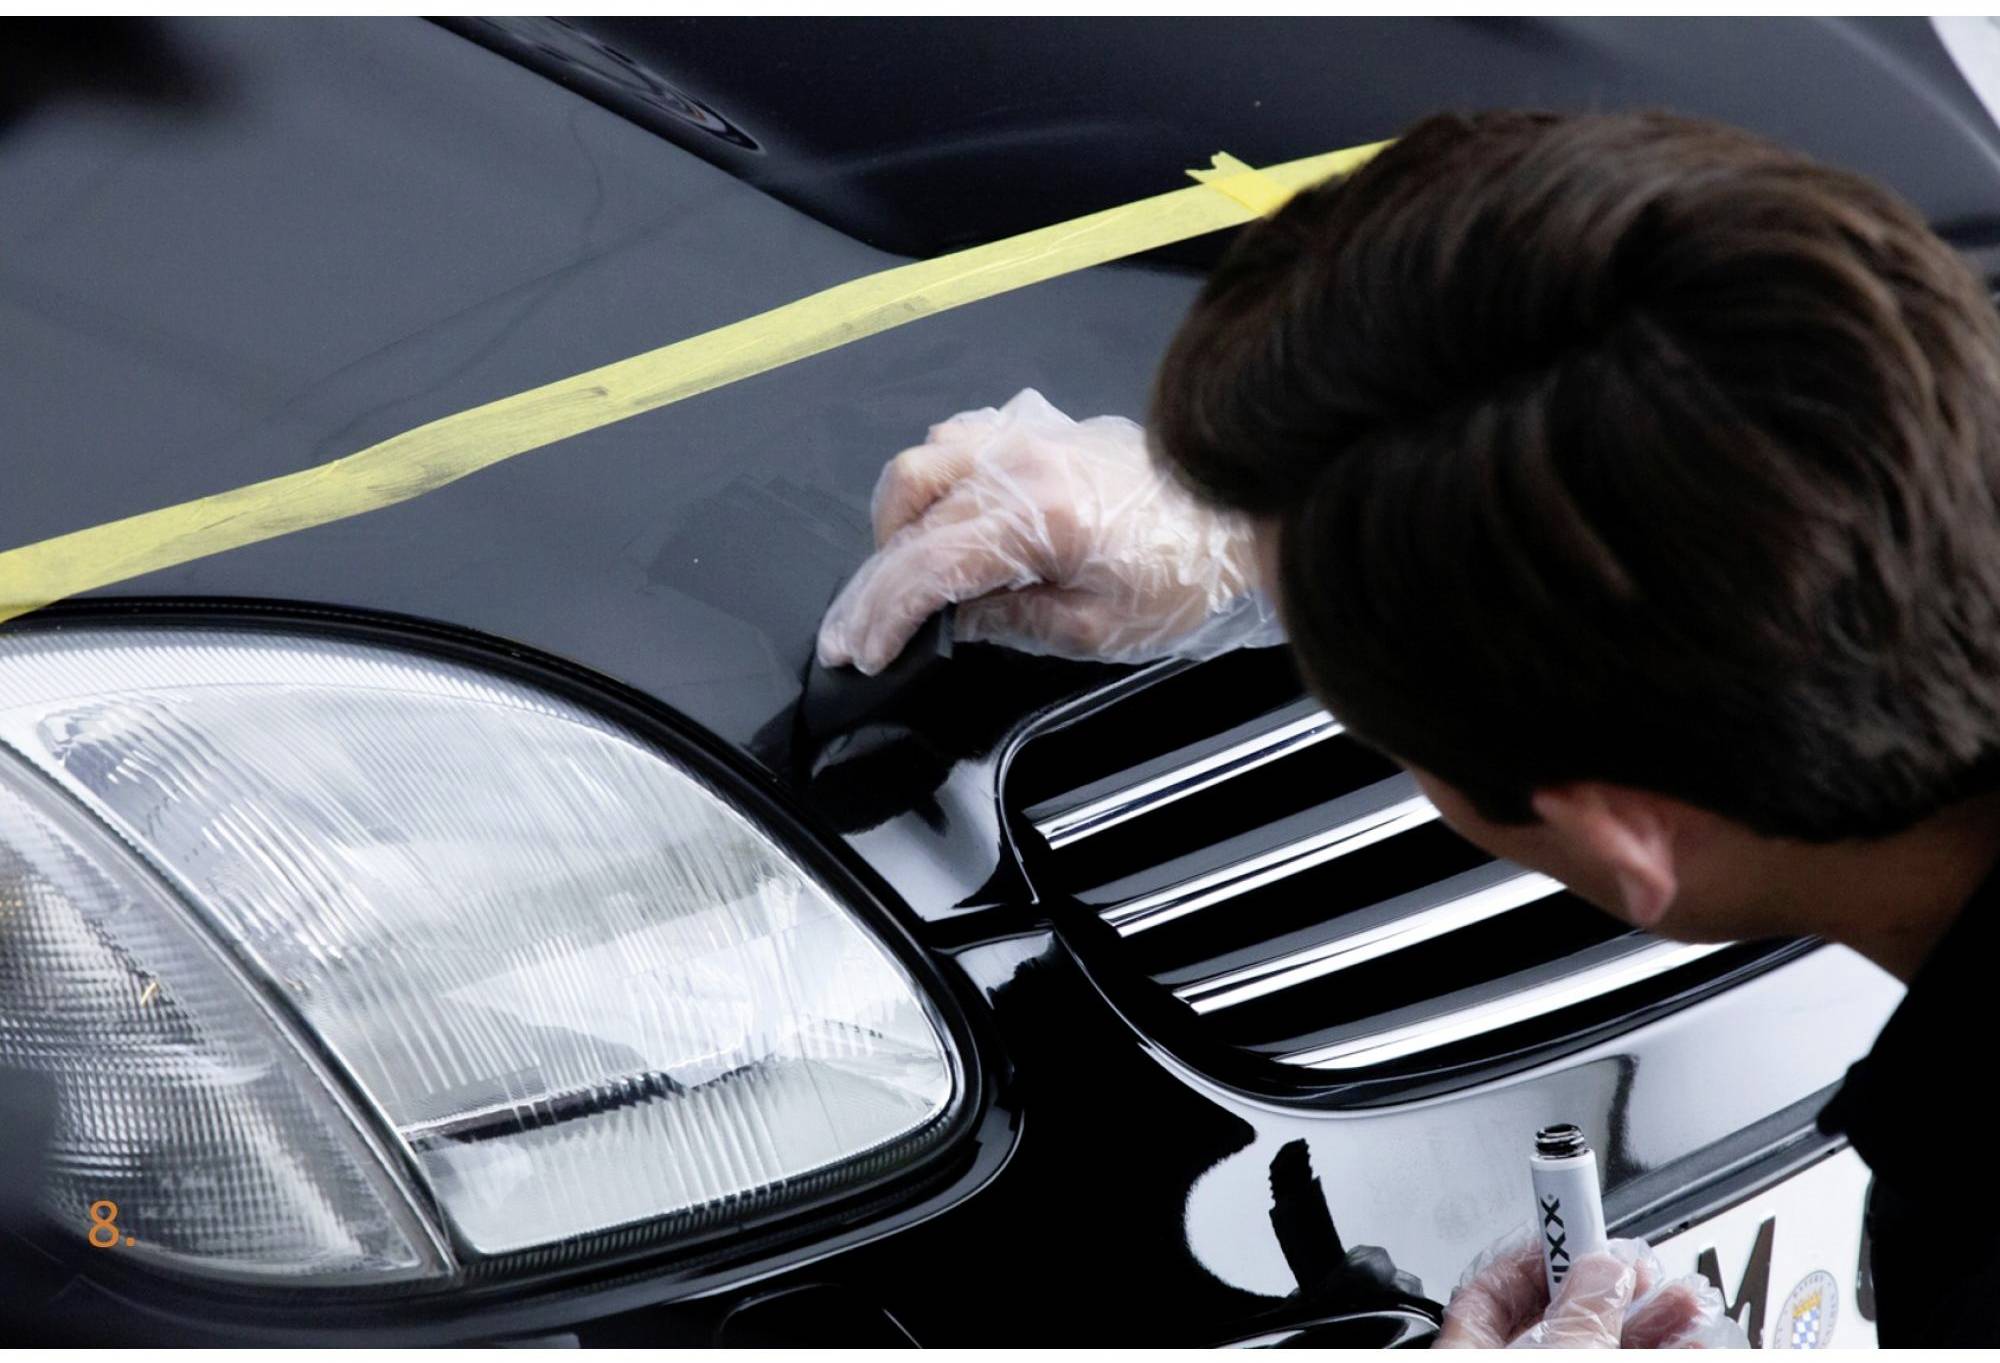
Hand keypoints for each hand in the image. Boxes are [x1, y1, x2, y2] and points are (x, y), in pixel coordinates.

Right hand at [815, 388, 1281, 674]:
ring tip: (905, 575)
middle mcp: (1024, 457)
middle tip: (859, 628)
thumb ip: (1009, 621)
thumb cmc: (1189, 580)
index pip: (926, 563)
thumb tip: (950, 620)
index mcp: (1039, 512)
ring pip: (928, 459)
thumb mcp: (1096, 630)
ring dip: (902, 519)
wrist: (1247, 522)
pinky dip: (942, 477)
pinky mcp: (1049, 425)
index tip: (859, 653)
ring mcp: (1033, 432)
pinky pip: (968, 436)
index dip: (881, 613)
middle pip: (908, 504)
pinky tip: (950, 517)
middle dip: (875, 573)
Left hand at [1436, 1231, 1746, 1348]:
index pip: (1491, 1289)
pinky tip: (1696, 1340)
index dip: (1538, 1250)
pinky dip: (1666, 1352)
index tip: (1578, 1223)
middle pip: (1561, 1318)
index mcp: (1472, 1351)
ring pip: (1605, 1347)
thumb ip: (1579, 1312)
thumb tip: (1602, 1268)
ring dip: (1654, 1323)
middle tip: (1649, 1265)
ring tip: (1691, 1302)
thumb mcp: (1555, 1353)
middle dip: (1614, 1286)